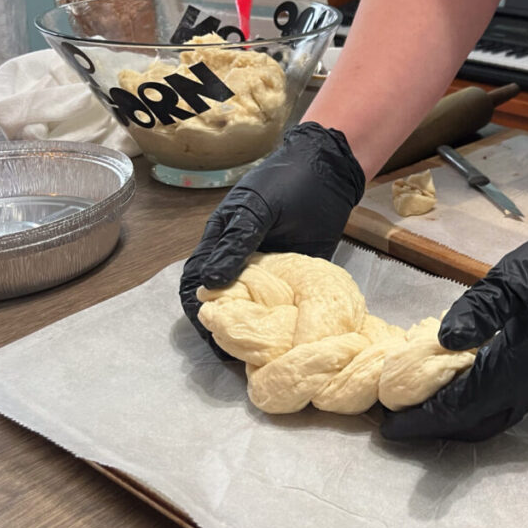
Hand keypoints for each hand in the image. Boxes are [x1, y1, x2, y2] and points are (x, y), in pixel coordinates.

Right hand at [179, 122, 365, 357]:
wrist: (330, 172)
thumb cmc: (286, 181)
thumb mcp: (258, 208)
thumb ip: (237, 242)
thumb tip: (210, 283)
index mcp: (221, 241)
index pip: (197, 281)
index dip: (198, 309)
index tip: (211, 333)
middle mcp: (241, 261)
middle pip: (224, 302)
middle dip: (225, 330)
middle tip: (238, 355)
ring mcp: (269, 272)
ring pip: (253, 309)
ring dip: (255, 331)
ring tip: (262, 355)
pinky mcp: (296, 277)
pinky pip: (285, 304)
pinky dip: (283, 322)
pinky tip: (288, 339)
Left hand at [380, 195, 527, 440]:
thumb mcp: (514, 277)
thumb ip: (477, 310)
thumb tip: (442, 342)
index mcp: (526, 363)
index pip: (464, 405)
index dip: (425, 418)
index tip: (388, 425)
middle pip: (478, 423)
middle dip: (436, 428)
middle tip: (396, 423)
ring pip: (495, 417)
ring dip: (457, 418)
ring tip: (420, 409)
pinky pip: (509, 403)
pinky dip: (477, 405)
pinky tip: (457, 387)